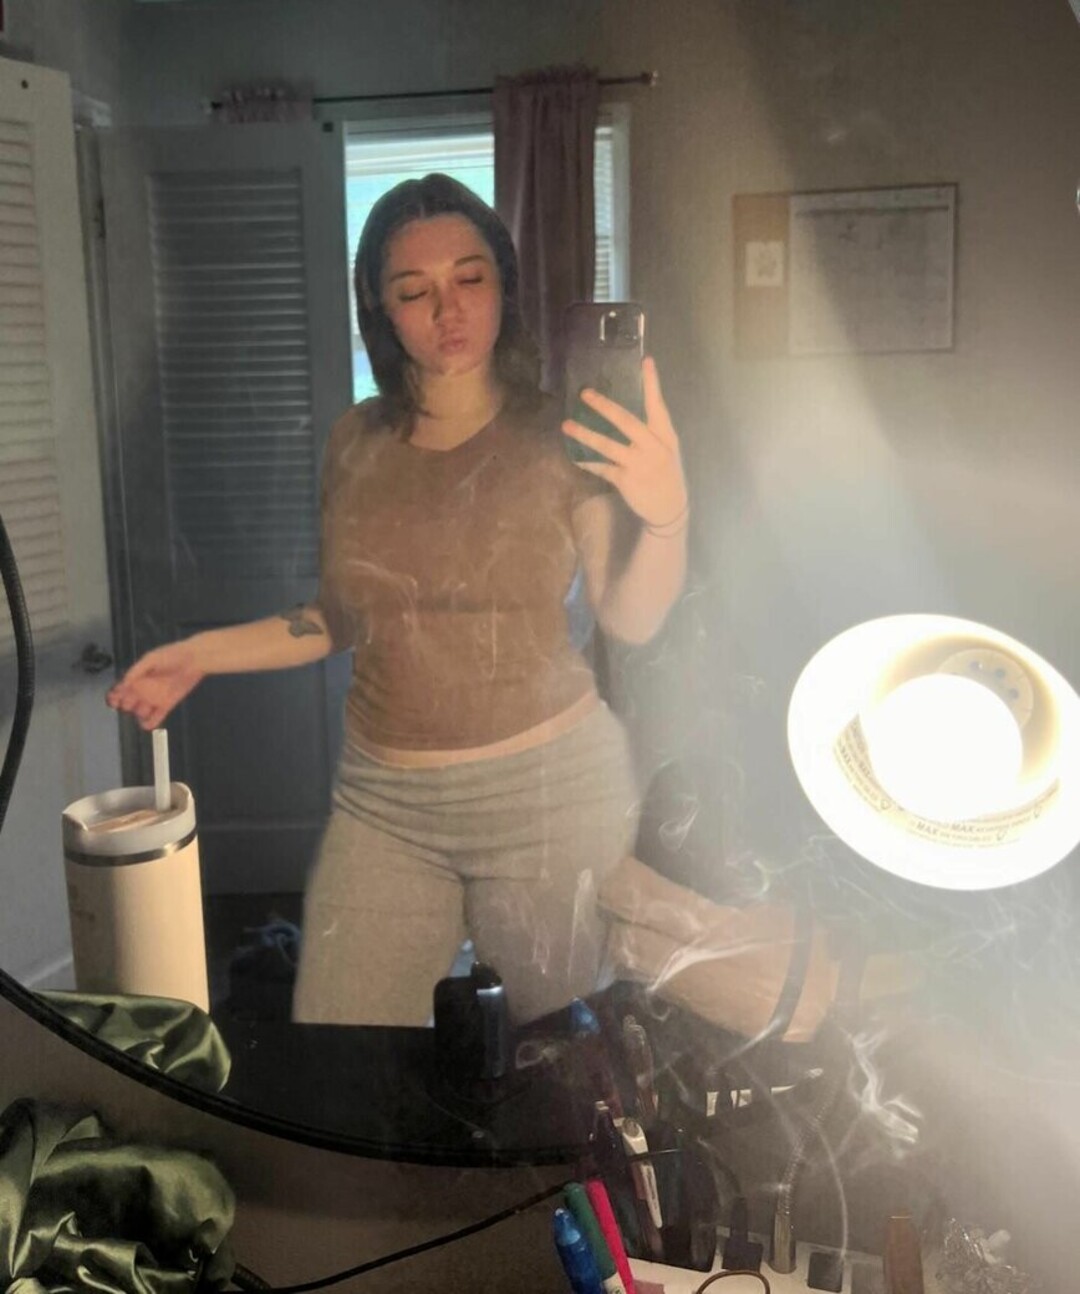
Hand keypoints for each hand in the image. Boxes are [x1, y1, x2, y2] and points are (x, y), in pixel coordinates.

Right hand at [106, 640, 205, 730]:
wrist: (195, 659)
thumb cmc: (172, 655)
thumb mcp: (151, 658)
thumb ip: (136, 670)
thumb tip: (124, 682)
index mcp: (137, 677)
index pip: (120, 689)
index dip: (114, 696)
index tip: (114, 700)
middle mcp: (144, 689)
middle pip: (127, 703)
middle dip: (125, 705)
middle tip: (128, 704)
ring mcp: (154, 698)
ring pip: (139, 712)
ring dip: (138, 714)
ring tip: (141, 711)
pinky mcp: (166, 705)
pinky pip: (155, 718)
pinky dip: (149, 723)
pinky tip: (146, 723)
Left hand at [562, 356, 687, 532]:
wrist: (670, 509)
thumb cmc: (666, 474)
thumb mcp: (666, 450)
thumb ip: (652, 431)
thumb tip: (625, 411)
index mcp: (666, 436)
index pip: (658, 405)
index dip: (651, 383)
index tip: (646, 361)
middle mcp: (653, 447)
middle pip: (627, 422)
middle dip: (605, 406)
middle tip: (585, 393)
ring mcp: (639, 464)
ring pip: (608, 445)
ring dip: (586, 434)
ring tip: (567, 425)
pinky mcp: (626, 481)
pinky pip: (602, 468)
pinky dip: (588, 462)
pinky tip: (575, 457)